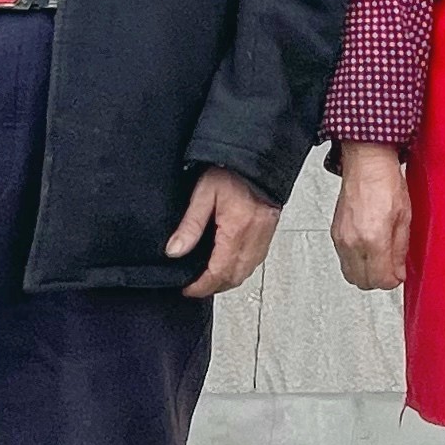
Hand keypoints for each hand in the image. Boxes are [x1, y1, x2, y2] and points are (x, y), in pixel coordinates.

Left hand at [167, 166, 280, 296]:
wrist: (258, 156)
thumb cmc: (231, 171)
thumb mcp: (203, 194)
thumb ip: (190, 225)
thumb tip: (174, 251)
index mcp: (237, 229)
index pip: (219, 271)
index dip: (201, 286)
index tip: (187, 289)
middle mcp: (254, 237)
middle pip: (234, 277)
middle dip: (214, 287)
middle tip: (195, 286)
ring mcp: (265, 235)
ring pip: (246, 272)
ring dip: (227, 279)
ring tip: (209, 278)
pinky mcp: (269, 230)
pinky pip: (255, 260)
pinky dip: (240, 268)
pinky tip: (228, 263)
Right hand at [331, 145, 410, 290]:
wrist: (366, 163)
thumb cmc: (385, 182)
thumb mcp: (404, 217)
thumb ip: (400, 250)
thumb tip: (398, 272)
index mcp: (373, 238)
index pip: (380, 279)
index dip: (392, 281)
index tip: (398, 275)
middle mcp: (353, 242)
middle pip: (362, 282)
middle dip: (378, 281)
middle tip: (390, 270)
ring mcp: (341, 238)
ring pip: (350, 274)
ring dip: (365, 273)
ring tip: (380, 260)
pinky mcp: (334, 233)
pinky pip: (343, 260)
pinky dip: (356, 262)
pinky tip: (368, 250)